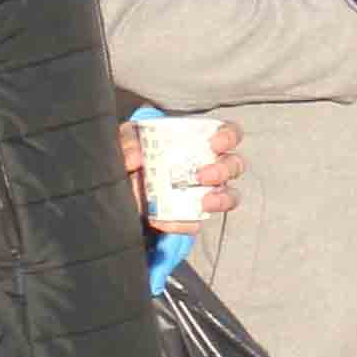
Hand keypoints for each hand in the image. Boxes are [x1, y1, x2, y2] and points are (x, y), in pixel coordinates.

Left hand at [121, 117, 244, 231]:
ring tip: (204, 202)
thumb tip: (134, 158)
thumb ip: (128, 142)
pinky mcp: (190, 216)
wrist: (121, 189)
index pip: (228, 133)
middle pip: (234, 165)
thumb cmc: (133, 156)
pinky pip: (197, 222)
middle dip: (224, 170)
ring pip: (230, 195)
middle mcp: (209, 166)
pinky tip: (167, 221)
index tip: (215, 143)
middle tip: (202, 176)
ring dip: (222, 198)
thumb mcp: (126, 141)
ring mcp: (203, 192)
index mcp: (199, 142)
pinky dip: (184, 223)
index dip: (229, 137)